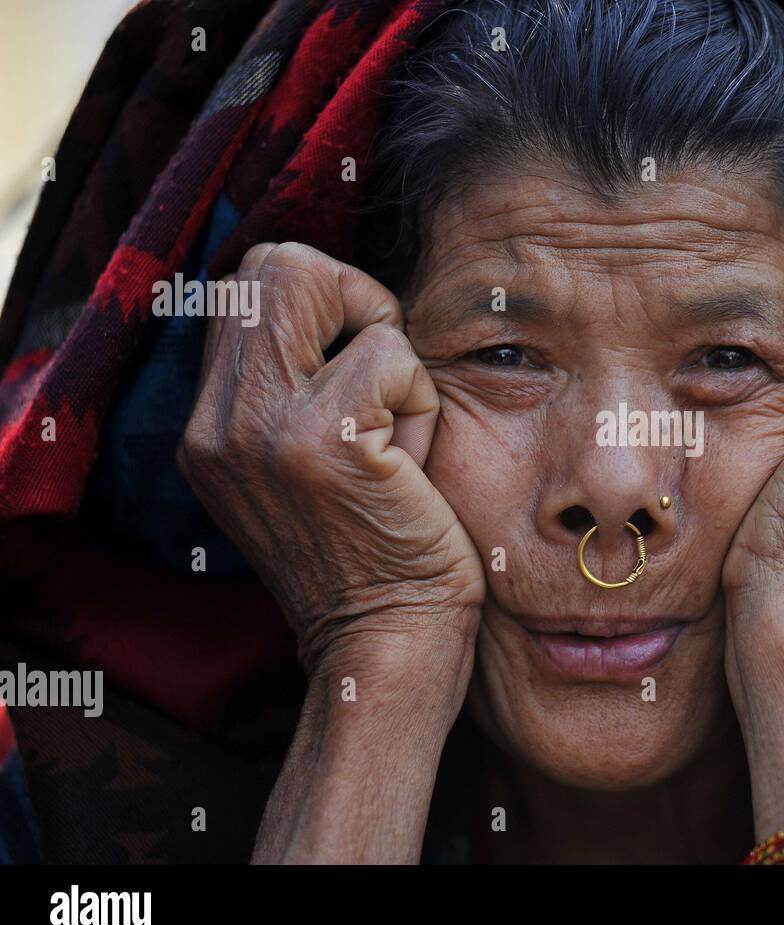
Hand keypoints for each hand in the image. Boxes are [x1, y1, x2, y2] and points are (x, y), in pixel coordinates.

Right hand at [178, 242, 484, 681]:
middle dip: (354, 297)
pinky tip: (410, 469)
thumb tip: (334, 293)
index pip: (246, 282)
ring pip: (330, 292)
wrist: (386, 644)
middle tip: (385, 377)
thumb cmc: (373, 550)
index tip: (362, 365)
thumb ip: (293, 384)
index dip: (323, 298)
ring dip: (386, 354)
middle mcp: (216, 422)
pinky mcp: (322, 443)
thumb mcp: (301, 465)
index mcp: (207, 425)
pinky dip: (420, 403)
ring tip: (393, 432)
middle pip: (276, 264)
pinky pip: (391, 356)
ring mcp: (259, 430)